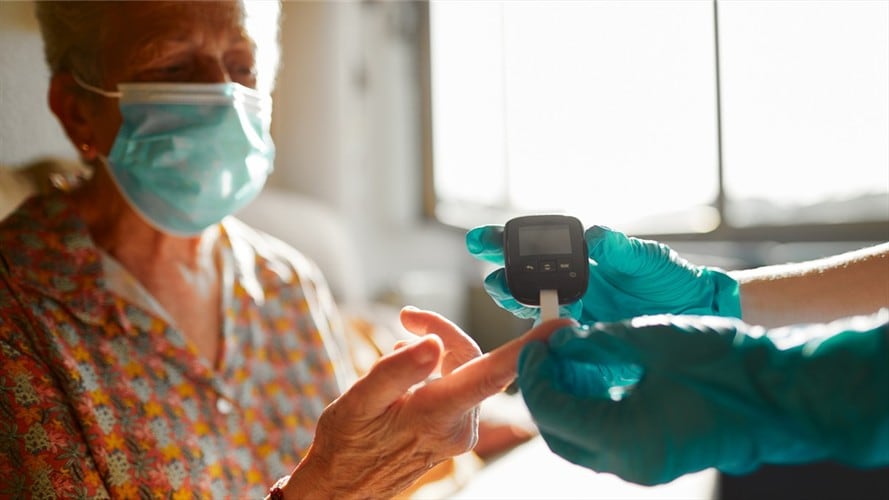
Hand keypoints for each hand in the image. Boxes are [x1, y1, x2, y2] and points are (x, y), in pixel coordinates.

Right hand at [284, 307, 574, 497]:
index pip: (491, 374)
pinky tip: (404, 382)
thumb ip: (397, 370)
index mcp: (437, 415)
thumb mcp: (359, 401)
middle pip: (470, 360)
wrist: (343, 485)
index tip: (562, 328)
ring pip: (462, 371)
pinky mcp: (455, 431)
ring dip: (433, 354)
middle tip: (407, 319)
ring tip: (393, 364)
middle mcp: (459, 427)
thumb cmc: (346, 443)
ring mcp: (459, 432)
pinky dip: (432, 372)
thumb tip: (430, 343)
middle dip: (441, 333)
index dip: (528, 347)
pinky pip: (455, 387)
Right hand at [465, 224, 740, 322]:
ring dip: (516, 299)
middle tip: (492, 274)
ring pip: (534, 307)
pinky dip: (540, 336)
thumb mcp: (645, 259)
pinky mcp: (584, 340)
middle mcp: (569, 285)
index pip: (533, 248)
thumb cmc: (669, 278)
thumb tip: (592, 236)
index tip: (481, 240)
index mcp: (578, 259)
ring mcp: (574, 313)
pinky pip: (555, 339)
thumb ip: (617, 249)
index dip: (502, 243)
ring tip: (503, 290)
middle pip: (523, 278)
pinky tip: (532, 334)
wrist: (694, 312)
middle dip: (502, 274)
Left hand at [517, 311, 888, 485]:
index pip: (551, 411)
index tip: (534, 343)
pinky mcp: (657, 458)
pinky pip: (607, 441)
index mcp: (624, 439)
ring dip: (566, 401)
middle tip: (543, 353)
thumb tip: (560, 339)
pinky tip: (594, 376)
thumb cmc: (726, 364)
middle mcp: (630, 464)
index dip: (534, 374)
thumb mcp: (651, 340)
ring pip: (580, 442)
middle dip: (544, 392)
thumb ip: (597, 341)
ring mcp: (645, 467)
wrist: (785, 396)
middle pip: (559, 434)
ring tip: (567, 359)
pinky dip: (591, 410)